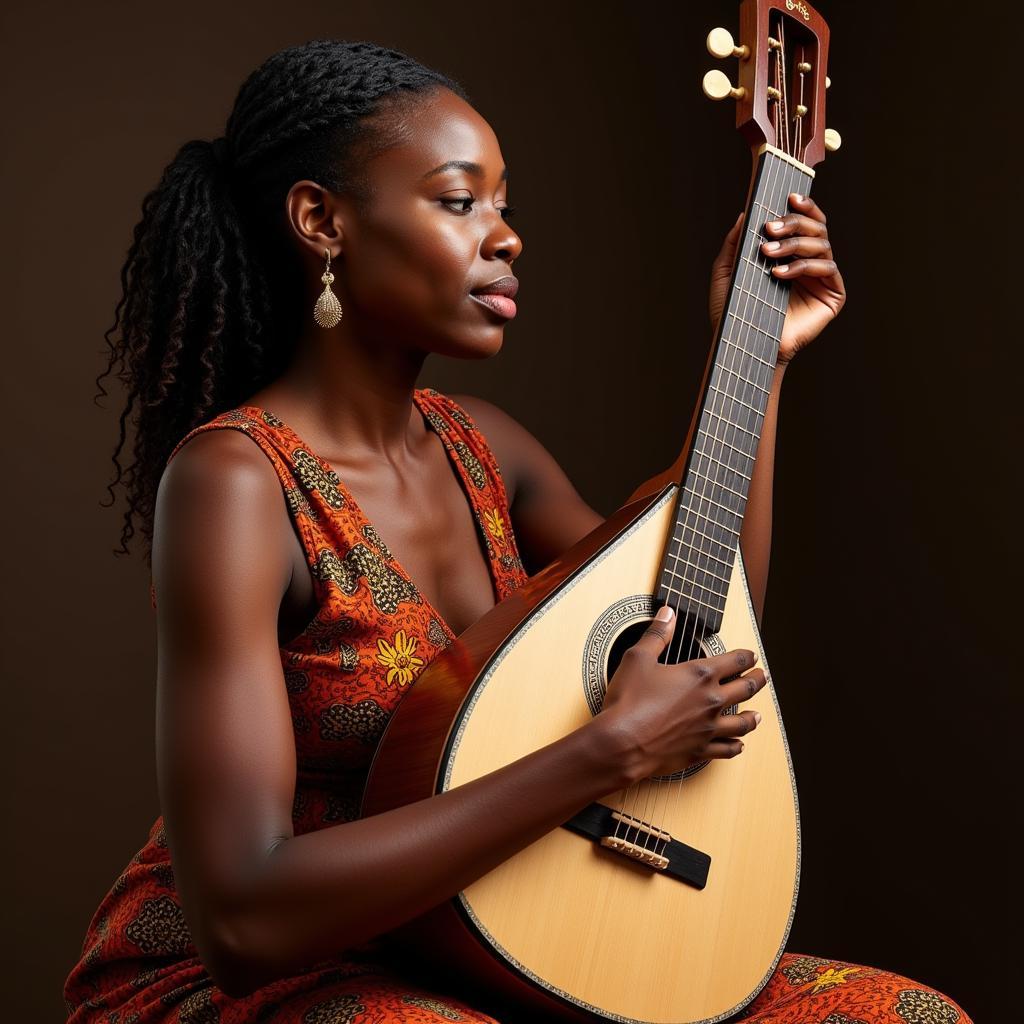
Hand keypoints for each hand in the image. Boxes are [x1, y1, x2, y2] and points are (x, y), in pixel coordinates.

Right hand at [595, 605, 766, 782]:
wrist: (622, 743)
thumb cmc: (629, 701)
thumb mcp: (638, 658)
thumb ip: (657, 634)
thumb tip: (668, 614)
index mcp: (699, 675)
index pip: (733, 661)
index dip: (746, 656)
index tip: (752, 655)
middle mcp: (710, 702)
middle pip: (745, 689)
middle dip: (757, 681)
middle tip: (763, 677)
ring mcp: (707, 728)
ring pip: (742, 723)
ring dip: (753, 717)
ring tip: (758, 714)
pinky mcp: (700, 751)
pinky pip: (726, 749)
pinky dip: (735, 747)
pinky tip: (738, 745)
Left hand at [708, 193, 845, 365]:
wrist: (742, 346)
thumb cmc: (735, 313)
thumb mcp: (727, 274)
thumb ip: (733, 244)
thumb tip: (745, 214)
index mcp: (791, 254)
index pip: (806, 221)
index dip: (803, 206)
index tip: (788, 196)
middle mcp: (810, 263)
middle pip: (817, 227)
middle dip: (794, 222)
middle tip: (770, 227)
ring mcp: (823, 279)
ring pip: (822, 244)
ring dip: (794, 244)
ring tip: (768, 254)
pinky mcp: (833, 295)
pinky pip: (828, 268)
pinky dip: (803, 267)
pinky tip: (779, 275)